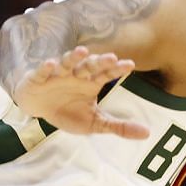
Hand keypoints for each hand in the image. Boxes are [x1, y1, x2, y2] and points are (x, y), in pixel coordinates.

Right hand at [11, 46, 148, 138]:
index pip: (106, 74)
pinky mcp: (39, 77)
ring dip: (73, 57)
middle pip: (89, 66)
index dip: (117, 69)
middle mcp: (76, 74)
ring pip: (67, 63)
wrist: (38, 108)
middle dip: (99, 61)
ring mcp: (58, 74)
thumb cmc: (68, 112)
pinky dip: (46, 68)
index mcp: (91, 82)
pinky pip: (43, 71)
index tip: (130, 65)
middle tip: (111, 57)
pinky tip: (51, 64)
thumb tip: (147, 133)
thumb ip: (119, 127)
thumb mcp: (94, 123)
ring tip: (82, 52)